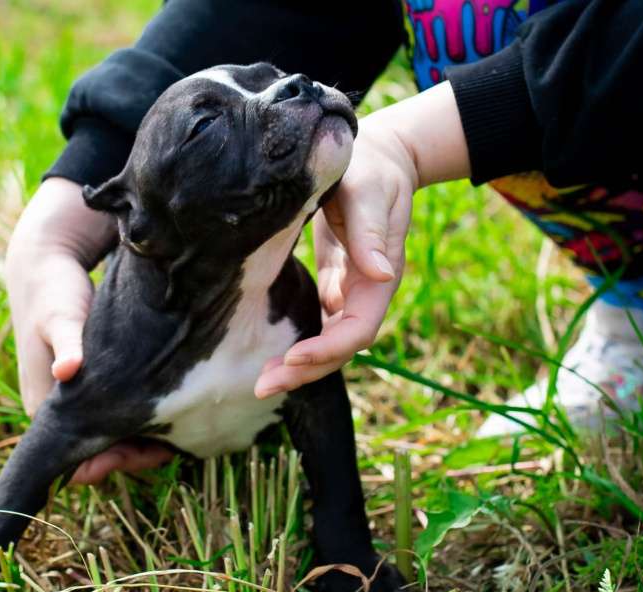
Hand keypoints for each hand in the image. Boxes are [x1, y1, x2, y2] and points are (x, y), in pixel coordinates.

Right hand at [6, 178, 172, 483]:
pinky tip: (176, 401)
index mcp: (44, 407)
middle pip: (104, 451)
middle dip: (141, 451)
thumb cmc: (51, 293)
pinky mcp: (97, 382)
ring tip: (188, 424)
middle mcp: (61, 410)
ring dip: (147, 433)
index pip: (82, 461)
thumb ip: (65, 344)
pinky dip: (146, 411)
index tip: (156, 450)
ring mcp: (80, 398)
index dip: (118, 462)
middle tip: (183, 443)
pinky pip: (124, 410)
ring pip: (117, 432)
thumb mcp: (58, 318)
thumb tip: (67, 370)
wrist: (47, 263)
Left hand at [253, 81, 468, 397]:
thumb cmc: (371, 166)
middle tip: (262, 387)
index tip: (293, 358)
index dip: (328, 350)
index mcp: (380, 275)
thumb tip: (380, 273)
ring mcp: (349, 291)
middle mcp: (365, 291)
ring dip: (298, 364)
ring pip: (326, 340)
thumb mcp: (369, 190)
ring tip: (261, 382)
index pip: (357, 329)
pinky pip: (316, 324)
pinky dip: (297, 343)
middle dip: (305, 370)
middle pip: (340, 346)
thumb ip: (371, 229)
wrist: (375, 154)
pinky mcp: (332, 283)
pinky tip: (268, 356)